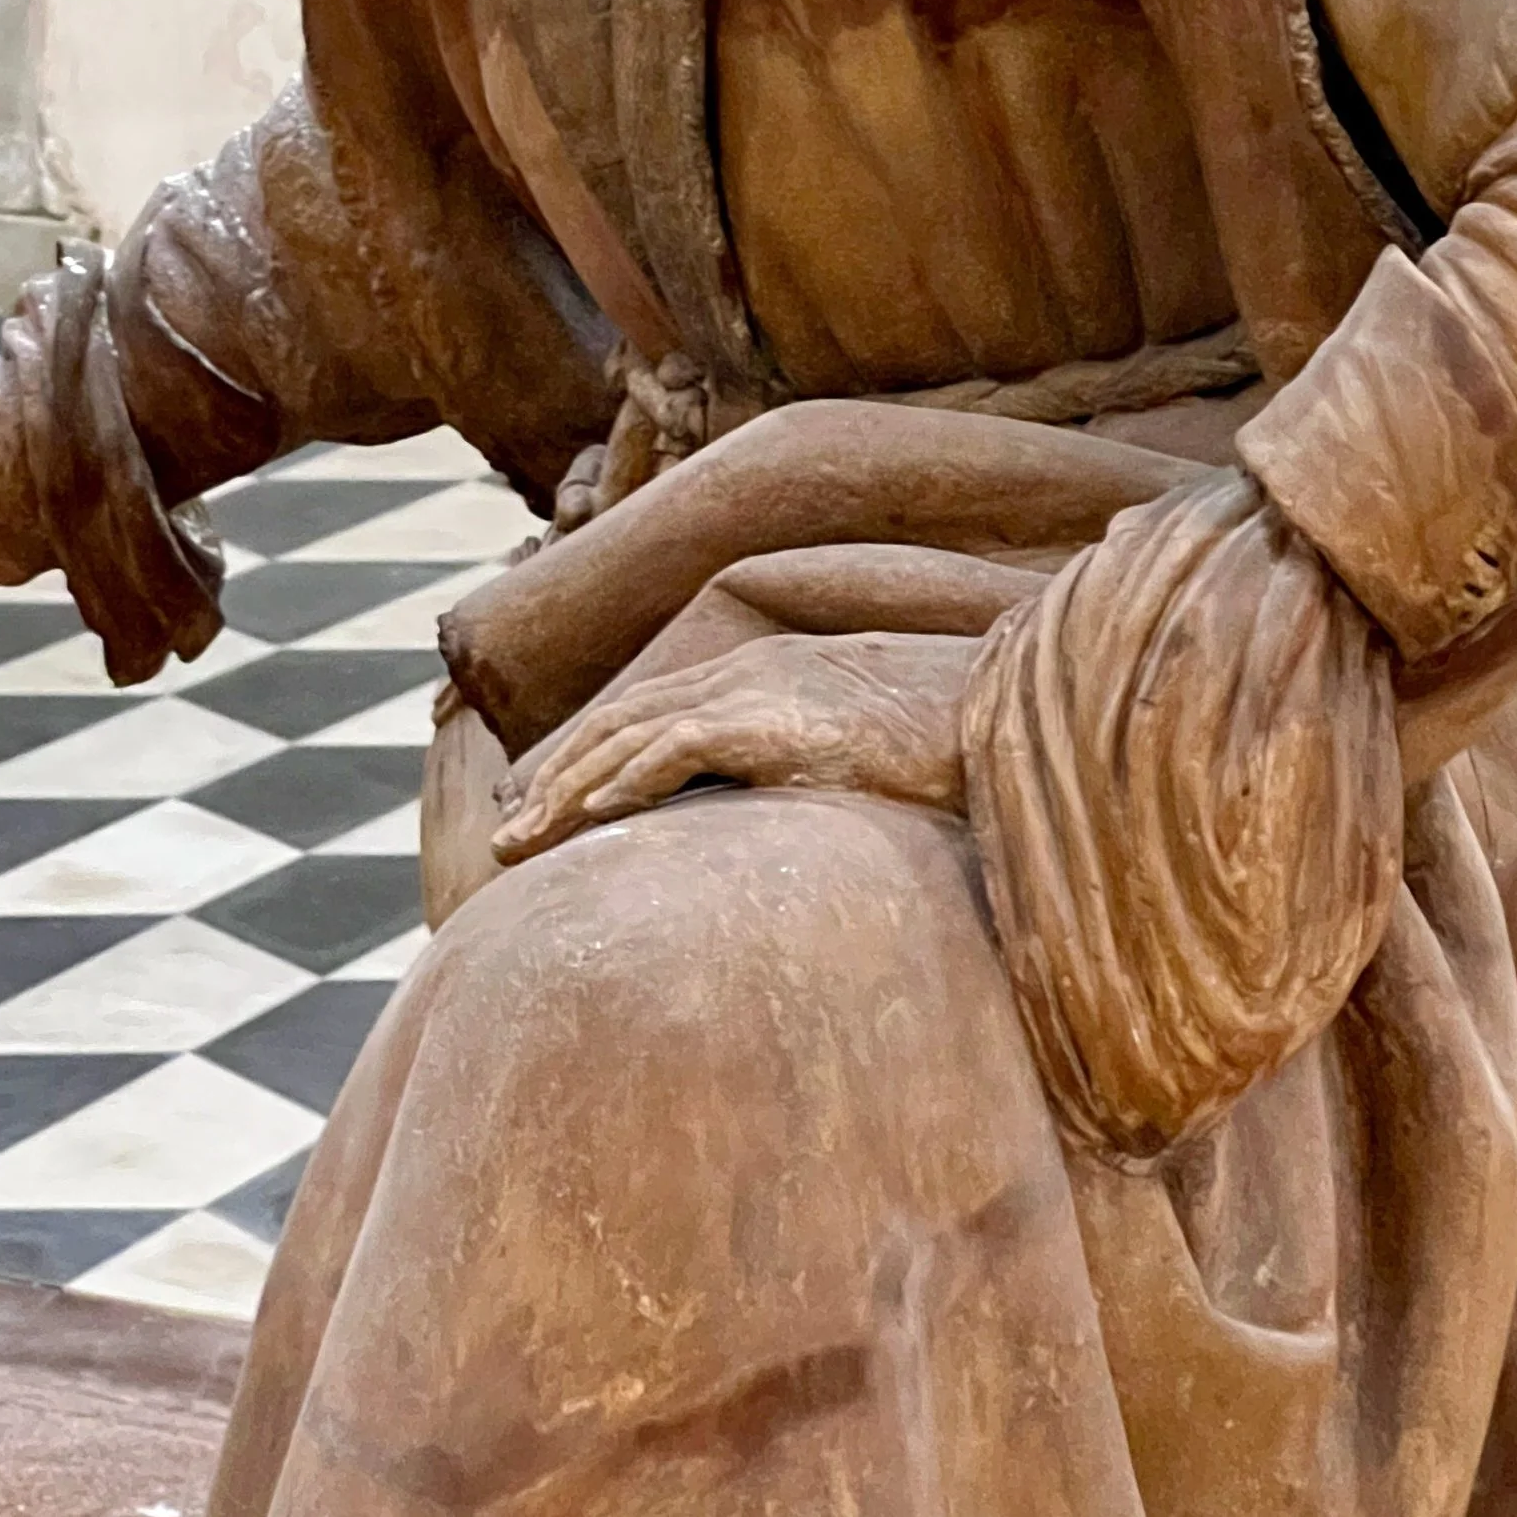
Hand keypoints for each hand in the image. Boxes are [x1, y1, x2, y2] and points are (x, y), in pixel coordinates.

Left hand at [492, 629, 975, 863]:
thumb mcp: (863, 759)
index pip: (648, 717)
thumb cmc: (951, 741)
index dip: (588, 762)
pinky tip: (589, 821)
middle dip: (554, 779)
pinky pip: (678, 746)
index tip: (546, 810)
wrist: (1010, 707)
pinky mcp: (776, 716)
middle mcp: (743, 674)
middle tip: (506, 839)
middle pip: (619, 723)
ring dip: (566, 790)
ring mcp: (757, 689)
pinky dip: (625, 780)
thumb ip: (810, 781)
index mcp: (759, 679)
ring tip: (520, 842)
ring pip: (630, 734)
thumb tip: (787, 842)